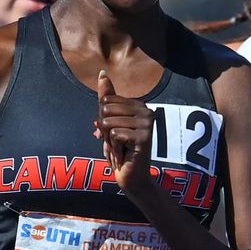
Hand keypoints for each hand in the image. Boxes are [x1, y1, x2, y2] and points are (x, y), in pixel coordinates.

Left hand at [96, 70, 154, 193]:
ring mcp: (147, 123)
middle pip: (105, 111)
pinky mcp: (145, 137)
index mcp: (138, 105)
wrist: (131, 176)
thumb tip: (103, 73)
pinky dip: (114, 148)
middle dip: (104, 131)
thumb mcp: (110, 122)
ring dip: (109, 141)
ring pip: (108, 123)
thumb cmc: (120, 149)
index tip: (115, 133)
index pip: (106, 101)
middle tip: (117, 143)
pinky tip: (125, 154)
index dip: (103, 120)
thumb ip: (107, 98)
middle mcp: (146, 111)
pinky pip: (114, 135)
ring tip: (121, 149)